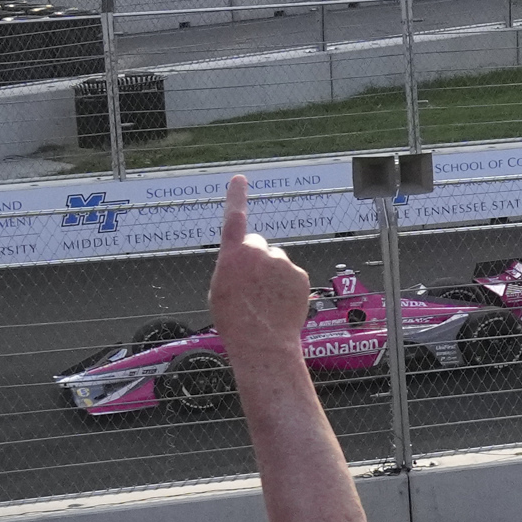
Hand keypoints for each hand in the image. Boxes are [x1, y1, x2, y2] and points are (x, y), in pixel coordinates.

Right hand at [208, 172, 317, 368]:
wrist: (262, 343)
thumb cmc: (234, 320)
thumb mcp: (221, 288)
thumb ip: (234, 266)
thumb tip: (249, 262)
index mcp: (233, 256)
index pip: (234, 219)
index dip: (236, 197)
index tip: (240, 178)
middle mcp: (259, 253)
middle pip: (258, 245)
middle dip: (255, 258)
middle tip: (251, 286)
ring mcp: (283, 263)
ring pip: (276, 261)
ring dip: (272, 274)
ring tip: (265, 300)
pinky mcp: (300, 274)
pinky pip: (291, 274)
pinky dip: (287, 286)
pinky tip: (279, 304)